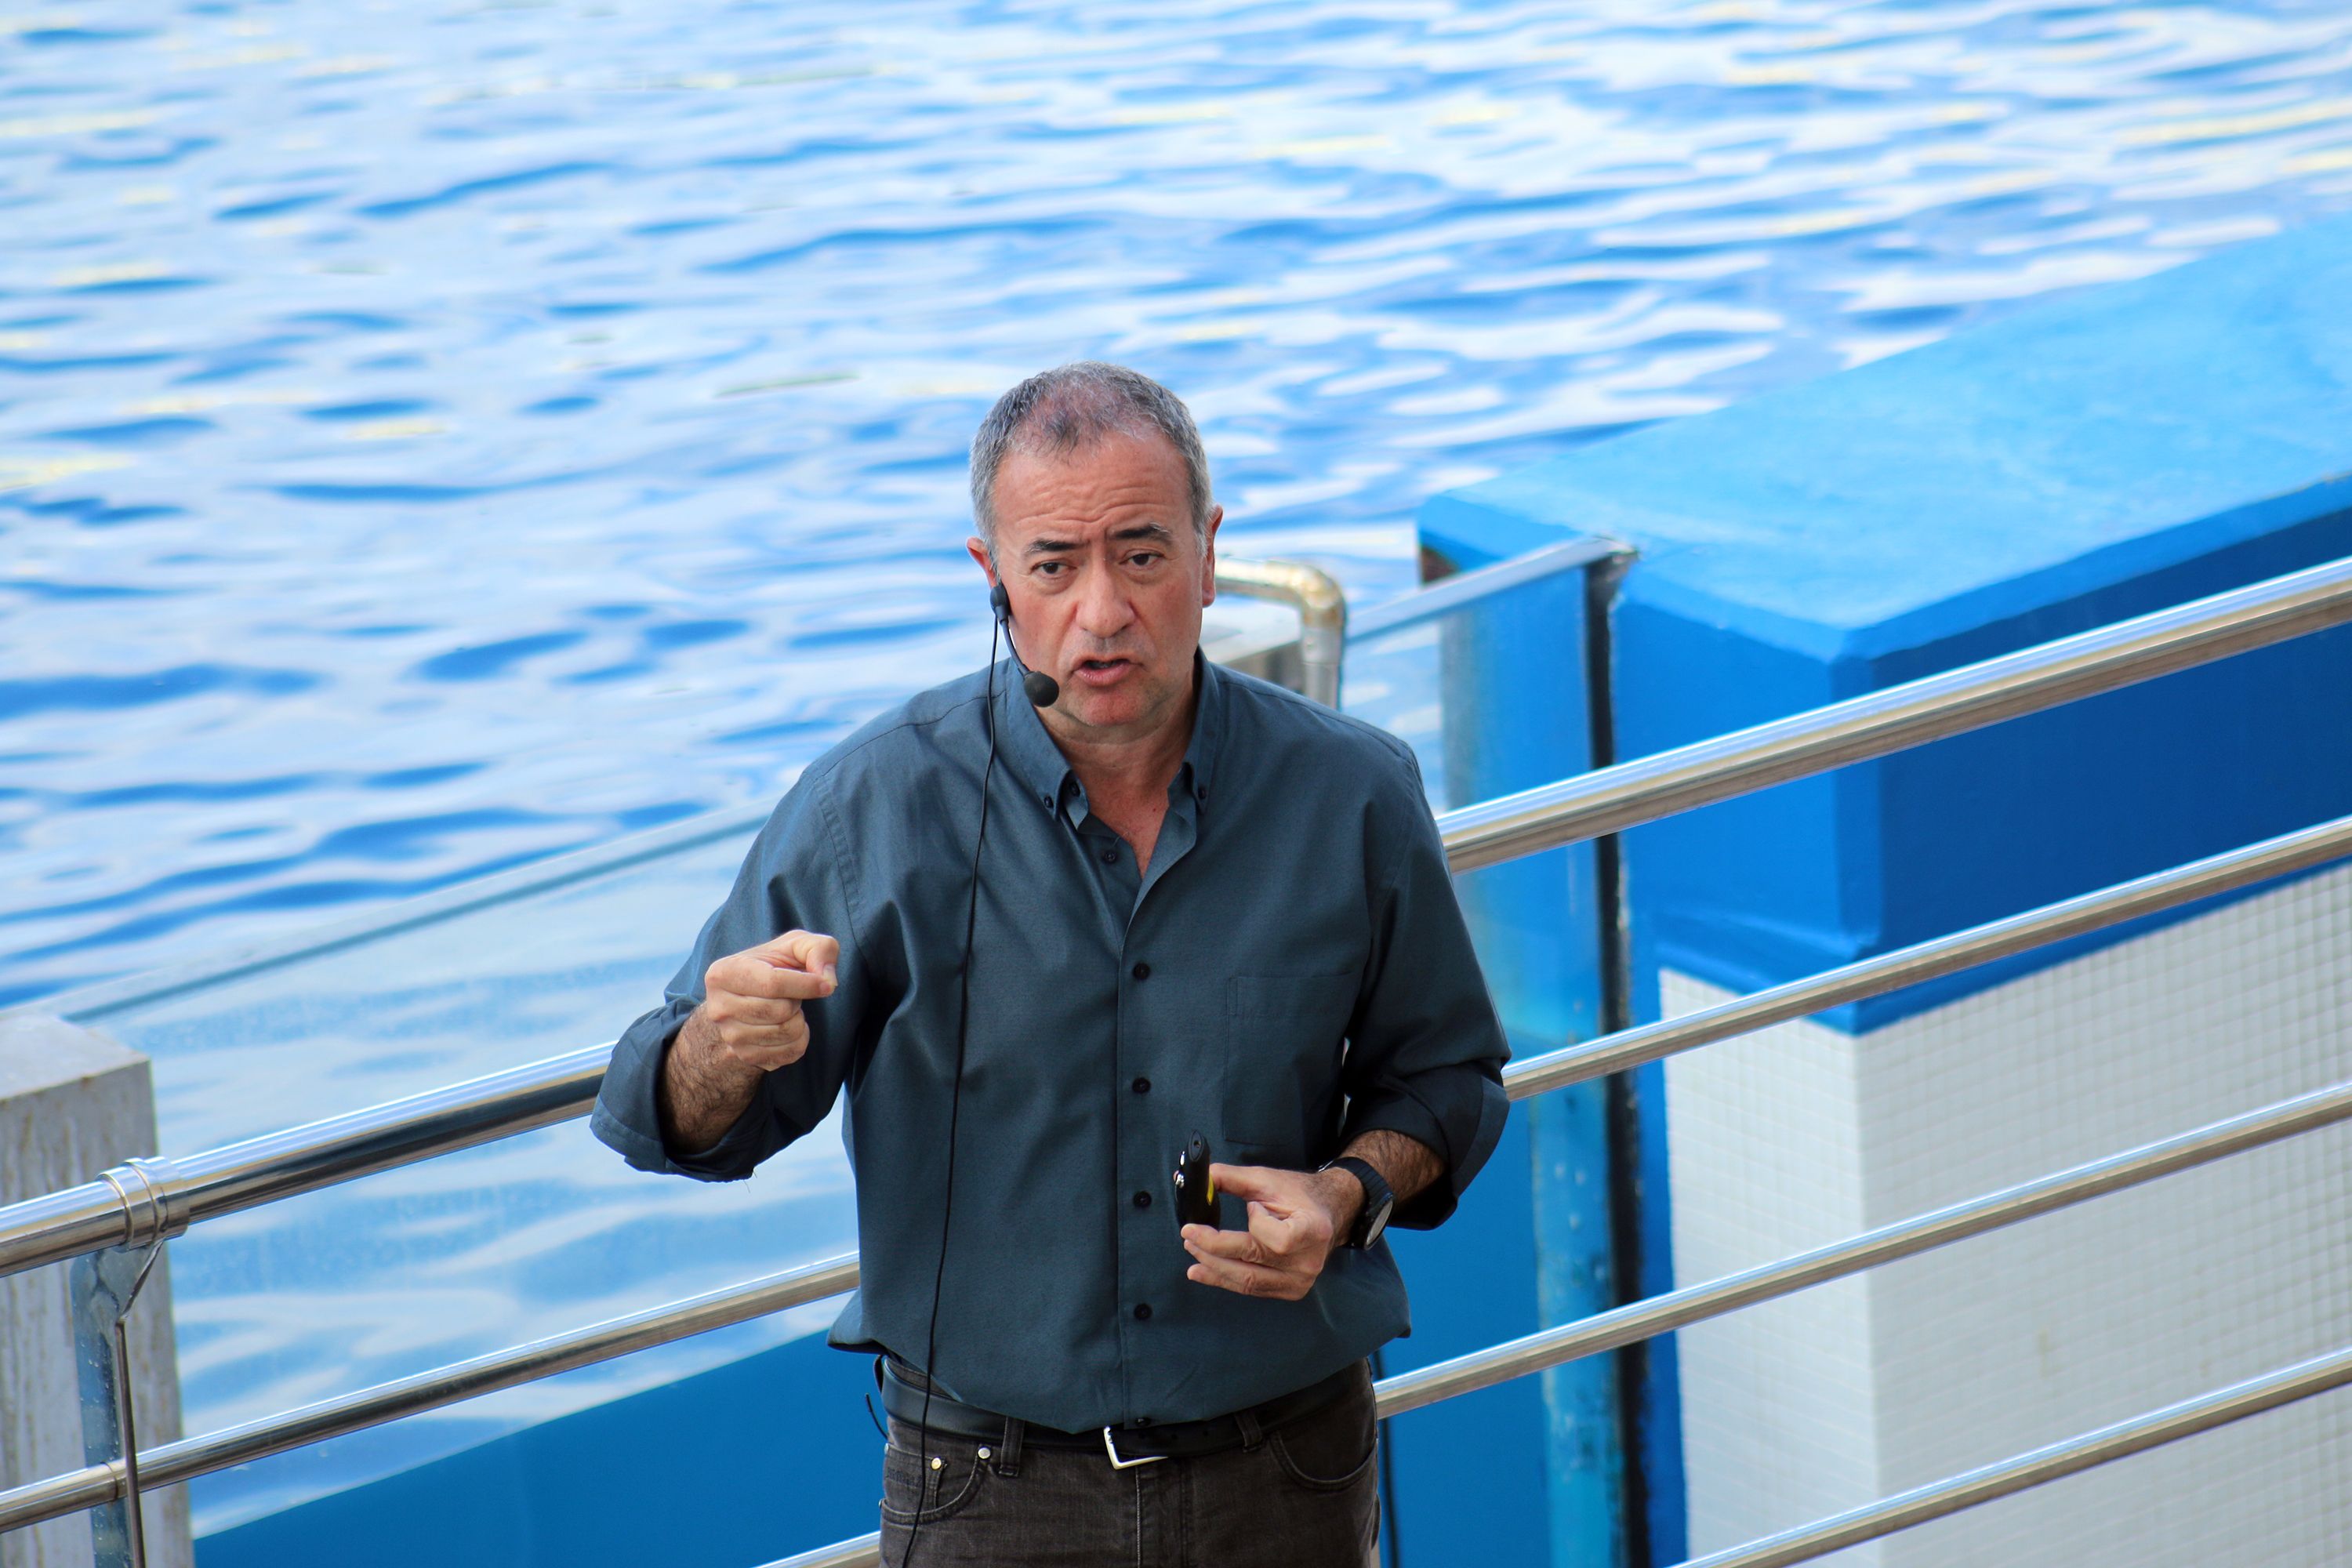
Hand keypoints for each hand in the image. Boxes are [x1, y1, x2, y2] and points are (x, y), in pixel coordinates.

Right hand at [687, 929, 838, 1073]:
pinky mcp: (746, 1056)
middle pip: (781, 1011)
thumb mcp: (796, 945)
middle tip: (790, 994)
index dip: (807, 984)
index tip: (824, 984)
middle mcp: (719, 1009)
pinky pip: (790, 1053)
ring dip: (800, 1019)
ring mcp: (730, 1037)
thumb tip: (828, 981)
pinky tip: (788, 1025)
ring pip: (787, 1032)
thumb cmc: (774, 966)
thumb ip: (819, 949)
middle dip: (798, 1000)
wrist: (748, 997)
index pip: (772, 983)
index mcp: (723, 974)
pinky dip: (800, 1039)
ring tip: (787, 1008)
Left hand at [1180, 1162, 1362, 1301]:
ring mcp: (1299, 1282)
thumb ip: (1233, 1179)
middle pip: (1252, 1263)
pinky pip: (1251, 1288)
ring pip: (1247, 1282)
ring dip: (1213, 1268)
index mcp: (1312, 1231)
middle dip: (1213, 1249)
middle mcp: (1308, 1262)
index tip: (1251, 1207)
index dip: (1259, 1224)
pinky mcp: (1289, 1290)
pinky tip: (1203, 1270)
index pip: (1278, 1239)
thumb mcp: (1269, 1180)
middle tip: (1188, 1235)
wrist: (1327, 1213)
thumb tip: (1200, 1178)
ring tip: (1192, 1250)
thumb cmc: (1298, 1194)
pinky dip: (1224, 1279)